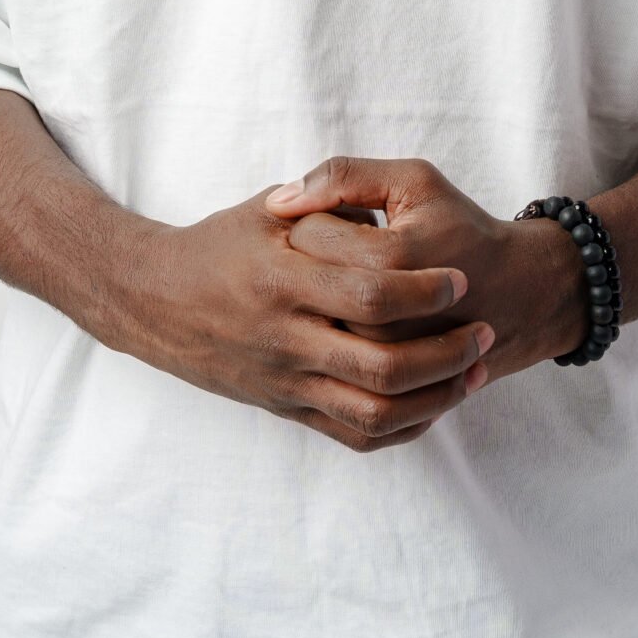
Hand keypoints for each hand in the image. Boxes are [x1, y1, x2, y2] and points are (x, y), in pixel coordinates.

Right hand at [121, 185, 496, 453]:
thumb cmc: (217, 244)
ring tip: (474, 370)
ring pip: (375, 410)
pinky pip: (354, 434)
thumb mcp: (265, 210)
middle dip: (446, 351)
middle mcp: (285, 337)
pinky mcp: (286, 409)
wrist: (154, 301)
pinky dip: (402, 427)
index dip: (423, 290)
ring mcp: (286, 381)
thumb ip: (324, 203)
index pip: (369, 293)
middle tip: (484, 329)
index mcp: (283, 279)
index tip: (459, 278)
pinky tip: (434, 403)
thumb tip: (381, 206)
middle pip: (382, 363)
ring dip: (435, 395)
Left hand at [265, 156, 589, 383]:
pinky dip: (334, 338)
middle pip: (304, 281)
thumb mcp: (415, 183)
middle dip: (313, 260)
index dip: (314, 217)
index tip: (337, 217)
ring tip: (347, 283)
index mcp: (388, 258)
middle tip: (338, 252)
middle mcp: (381, 318)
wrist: (518, 297)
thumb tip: (279, 200)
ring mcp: (383, 359)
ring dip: (321, 301)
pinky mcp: (388, 388)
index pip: (307, 233)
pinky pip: (334, 363)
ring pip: (314, 323)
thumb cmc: (461, 229)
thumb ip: (347, 176)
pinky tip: (354, 318)